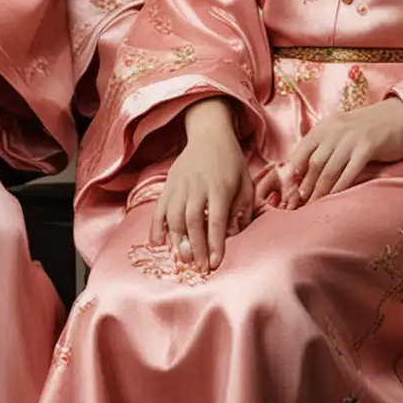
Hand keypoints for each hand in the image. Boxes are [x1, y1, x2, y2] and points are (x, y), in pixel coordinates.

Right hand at [150, 99, 253, 272]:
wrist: (209, 134)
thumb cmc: (231, 162)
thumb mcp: (245, 182)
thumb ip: (241, 208)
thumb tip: (233, 234)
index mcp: (220, 187)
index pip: (216, 220)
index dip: (215, 244)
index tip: (215, 263)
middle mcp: (198, 186)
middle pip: (193, 221)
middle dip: (196, 248)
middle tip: (200, 268)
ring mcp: (180, 185)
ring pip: (174, 217)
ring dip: (177, 241)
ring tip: (183, 260)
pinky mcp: (168, 184)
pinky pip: (159, 208)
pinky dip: (156, 227)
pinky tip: (158, 244)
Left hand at [280, 98, 402, 205]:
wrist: (401, 116)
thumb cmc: (371, 127)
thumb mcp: (344, 130)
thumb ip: (327, 144)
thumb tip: (308, 169)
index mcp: (326, 126)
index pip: (303, 150)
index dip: (293, 171)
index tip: (288, 188)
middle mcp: (336, 130)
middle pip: (314, 163)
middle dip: (304, 185)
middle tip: (297, 203)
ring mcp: (351, 138)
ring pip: (329, 169)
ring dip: (319, 190)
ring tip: (312, 205)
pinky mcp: (368, 147)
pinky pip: (349, 172)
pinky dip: (339, 187)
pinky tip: (334, 199)